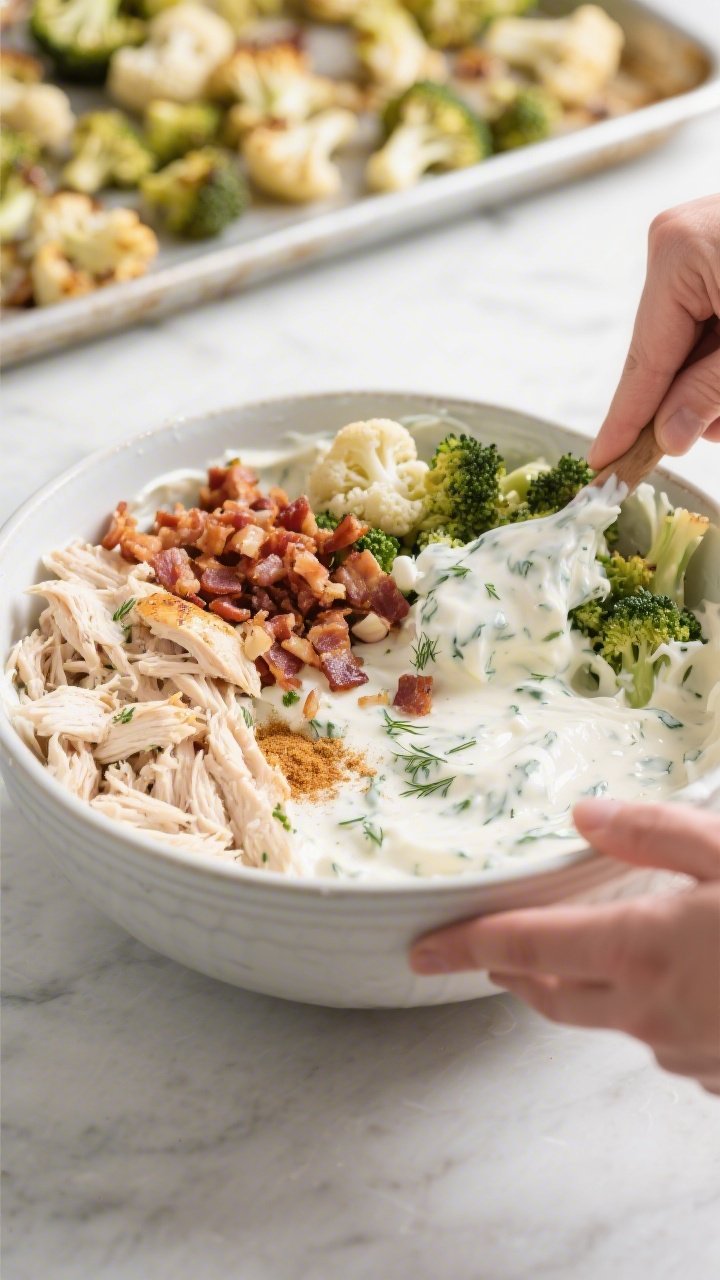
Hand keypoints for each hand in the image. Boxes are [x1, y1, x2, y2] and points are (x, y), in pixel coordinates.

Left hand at [410, 799, 719, 1094]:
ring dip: (589, 990)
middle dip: (515, 972)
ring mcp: (683, 1052)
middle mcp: (649, 1011)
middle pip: (553, 994)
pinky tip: (688, 982)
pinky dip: (655, 1010)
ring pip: (609, 1020)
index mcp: (641, 949)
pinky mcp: (714, 1077)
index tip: (422, 952)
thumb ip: (655, 833)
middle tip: (492, 953)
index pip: (527, 947)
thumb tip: (586, 815)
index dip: (467, 946)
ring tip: (600, 952)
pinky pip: (664, 1040)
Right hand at [589, 194, 719, 469]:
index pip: (643, 362)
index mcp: (678, 255)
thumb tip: (669, 435)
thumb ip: (710, 394)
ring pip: (692, 343)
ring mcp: (702, 241)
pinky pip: (711, 318)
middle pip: (666, 354)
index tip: (603, 464)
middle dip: (696, 400)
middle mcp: (680, 241)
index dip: (625, 421)